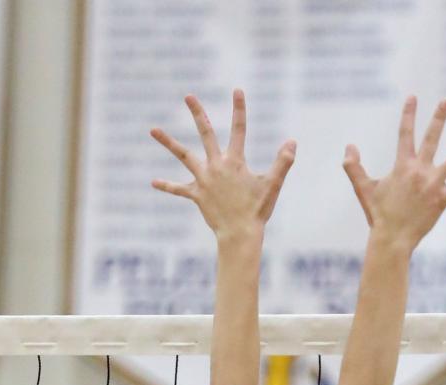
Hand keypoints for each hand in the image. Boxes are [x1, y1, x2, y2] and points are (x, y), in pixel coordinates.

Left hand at [150, 90, 295, 241]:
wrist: (239, 234)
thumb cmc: (257, 211)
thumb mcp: (273, 185)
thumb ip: (283, 162)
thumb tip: (292, 142)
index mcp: (235, 162)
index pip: (239, 129)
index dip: (239, 109)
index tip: (237, 90)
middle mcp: (217, 165)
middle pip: (205, 133)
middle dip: (197, 113)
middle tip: (188, 96)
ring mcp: (204, 179)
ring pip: (184, 156)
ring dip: (168, 142)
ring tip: (153, 129)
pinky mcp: (197, 194)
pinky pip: (179, 189)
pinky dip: (167, 186)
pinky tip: (153, 182)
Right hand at [343, 96, 445, 252]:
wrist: (392, 238)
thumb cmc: (378, 214)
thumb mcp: (363, 188)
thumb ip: (354, 166)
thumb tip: (349, 147)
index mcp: (402, 165)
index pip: (405, 133)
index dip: (409, 114)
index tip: (413, 97)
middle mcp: (420, 171)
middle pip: (432, 138)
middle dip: (439, 118)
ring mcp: (433, 184)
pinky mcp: (443, 200)